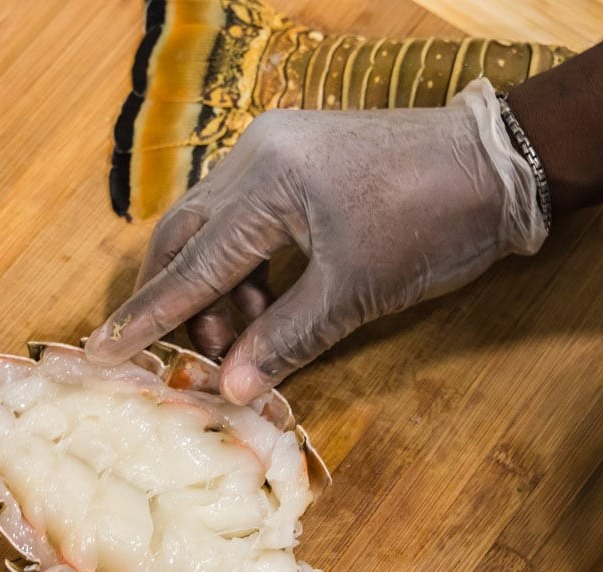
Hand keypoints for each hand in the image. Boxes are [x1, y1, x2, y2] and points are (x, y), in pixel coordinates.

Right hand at [85, 77, 546, 403]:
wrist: (502, 164)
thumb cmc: (434, 223)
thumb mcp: (356, 292)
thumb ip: (286, 339)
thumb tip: (231, 390)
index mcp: (269, 181)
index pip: (195, 262)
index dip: (148, 314)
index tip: (100, 349)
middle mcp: (259, 155)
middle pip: (187, 235)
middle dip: (177, 299)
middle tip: (185, 354)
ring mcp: (278, 150)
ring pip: (214, 226)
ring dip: (215, 288)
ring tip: (241, 340)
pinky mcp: (298, 159)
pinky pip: (245, 217)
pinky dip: (243, 266)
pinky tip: (260, 306)